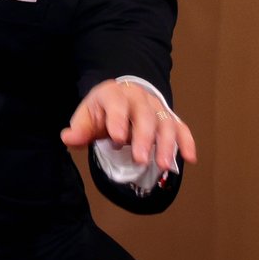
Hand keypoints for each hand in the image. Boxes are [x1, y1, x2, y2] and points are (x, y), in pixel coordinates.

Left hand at [62, 80, 196, 175]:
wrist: (121, 96)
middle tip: (141, 159)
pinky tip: (190, 159)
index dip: (118, 120)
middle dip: (144, 138)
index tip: (117, 139)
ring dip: (167, 144)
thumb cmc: (102, 110)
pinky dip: (187, 142)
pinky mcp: (168, 119)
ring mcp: (156, 108)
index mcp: (115, 94)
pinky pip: (181, 128)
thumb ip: (79, 129)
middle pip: (145, 116)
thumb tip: (68, 138)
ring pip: (166, 123)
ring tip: (164, 165)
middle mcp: (139, 99)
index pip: (117, 105)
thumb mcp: (86, 116)